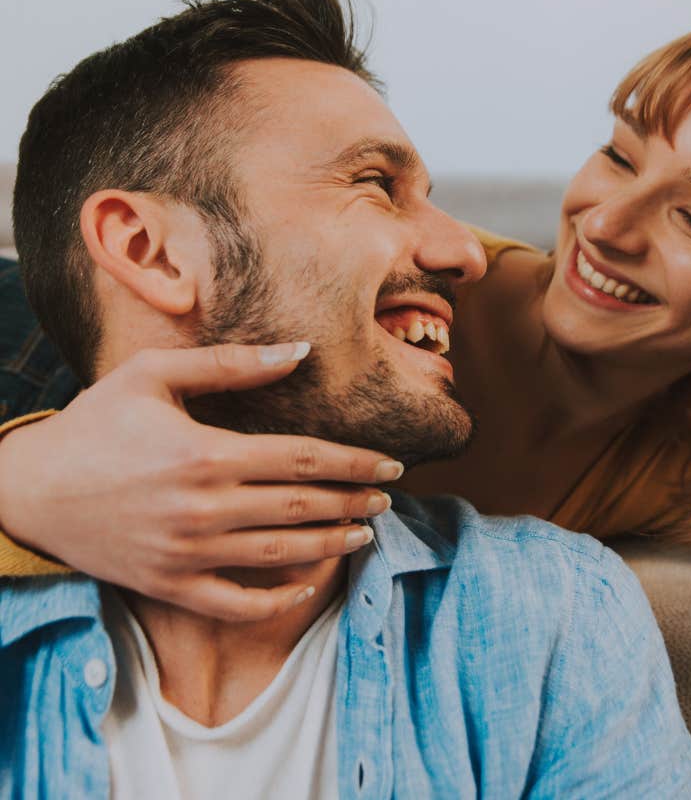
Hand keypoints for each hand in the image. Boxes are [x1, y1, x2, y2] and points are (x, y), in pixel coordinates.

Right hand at [0, 342, 400, 620]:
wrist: (30, 488)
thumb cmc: (94, 422)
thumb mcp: (154, 374)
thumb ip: (230, 364)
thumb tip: (298, 351)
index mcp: (207, 454)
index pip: (304, 459)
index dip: (355, 462)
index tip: (391, 464)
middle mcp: (204, 509)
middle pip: (303, 507)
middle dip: (354, 502)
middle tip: (388, 498)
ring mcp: (188, 554)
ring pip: (282, 555)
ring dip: (332, 544)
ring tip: (366, 532)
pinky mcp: (169, 585)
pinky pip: (236, 603)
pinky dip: (278, 596)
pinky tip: (309, 580)